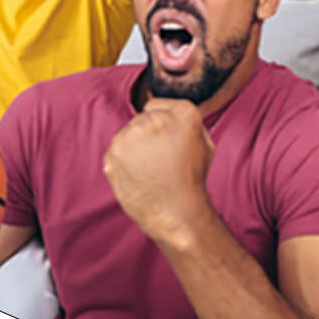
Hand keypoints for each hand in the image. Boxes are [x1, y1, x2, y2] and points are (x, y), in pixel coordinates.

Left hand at [103, 98, 214, 244]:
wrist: (176, 214)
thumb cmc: (192, 180)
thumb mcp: (205, 142)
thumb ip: (186, 120)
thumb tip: (169, 111)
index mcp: (182, 113)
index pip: (157, 104)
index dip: (162, 125)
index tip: (168, 141)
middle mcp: (154, 119)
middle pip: (141, 119)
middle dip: (147, 135)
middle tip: (160, 159)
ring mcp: (131, 135)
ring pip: (127, 134)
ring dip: (134, 147)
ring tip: (150, 170)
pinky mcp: (113, 153)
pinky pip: (116, 151)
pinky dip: (123, 162)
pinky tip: (138, 176)